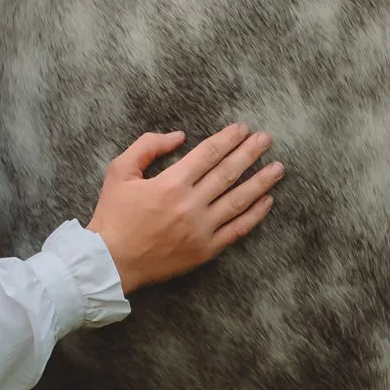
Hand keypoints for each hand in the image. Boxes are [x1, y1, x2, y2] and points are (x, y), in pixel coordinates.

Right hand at [87, 122, 282, 293]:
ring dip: (261, 182)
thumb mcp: (119, 171)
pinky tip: (267, 201)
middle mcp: (191, 204)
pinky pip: (237, 230)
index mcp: (170, 183)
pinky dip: (255, 215)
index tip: (243, 128)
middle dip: (249, 153)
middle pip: (228, 173)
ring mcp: (202, 229)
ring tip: (278, 168)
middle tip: (267, 139)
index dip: (227, 139)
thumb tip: (178, 136)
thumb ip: (147, 147)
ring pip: (239, 201)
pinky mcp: (206, 250)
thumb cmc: (113, 215)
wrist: (111, 261)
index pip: (207, 154)